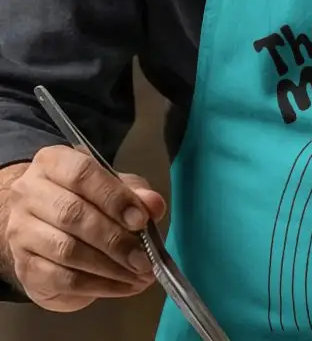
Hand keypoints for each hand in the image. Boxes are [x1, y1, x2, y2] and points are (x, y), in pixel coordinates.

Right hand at [5, 145, 166, 311]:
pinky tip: (122, 285)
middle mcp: (29, 193)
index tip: (140, 220)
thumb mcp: (113, 186)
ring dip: (110, 266)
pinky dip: (98, 285)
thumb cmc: (84, 198)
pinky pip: (62, 280)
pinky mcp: (24, 267)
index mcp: (53, 162)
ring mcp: (21, 232)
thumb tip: (154, 205)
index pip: (82, 174)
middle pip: (73, 215)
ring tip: (139, 274)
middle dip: (115, 239)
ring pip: (67, 251)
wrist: (43, 226)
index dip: (114, 197)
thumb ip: (135, 191)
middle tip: (145, 257)